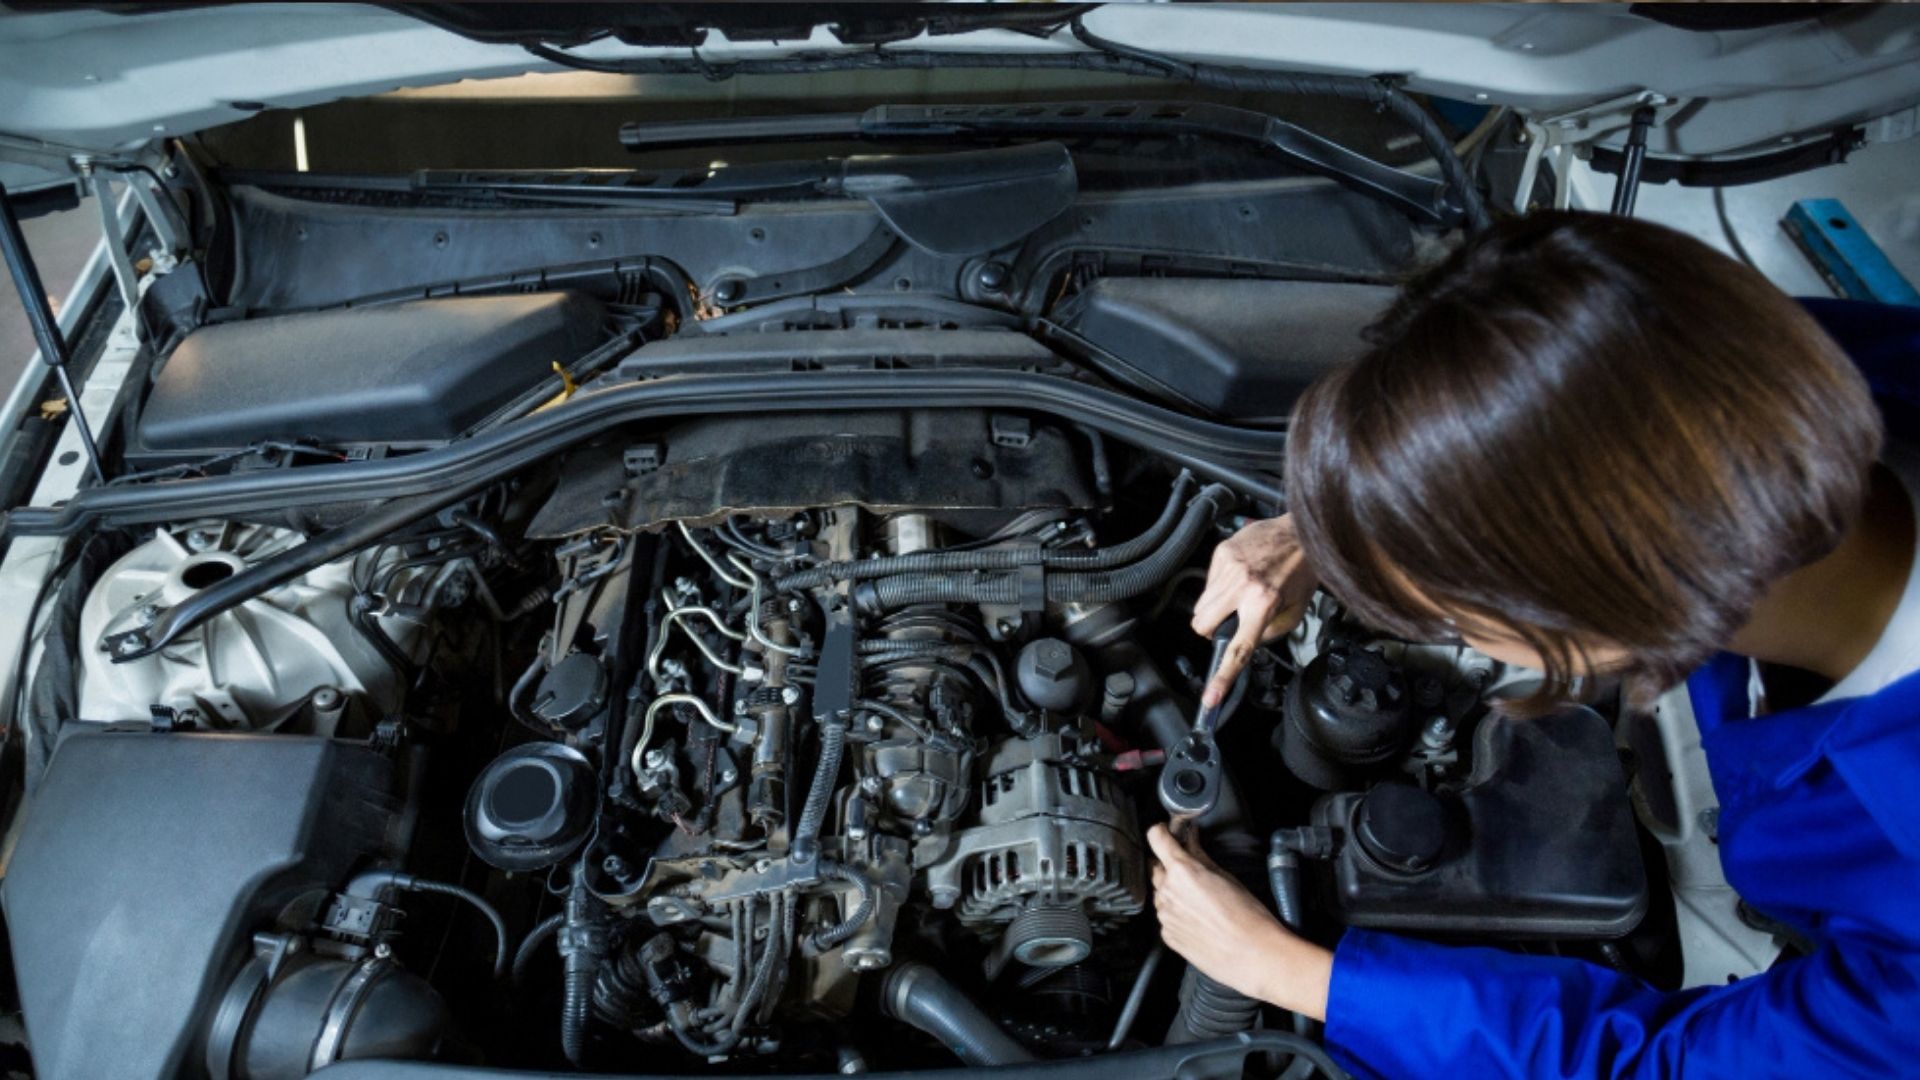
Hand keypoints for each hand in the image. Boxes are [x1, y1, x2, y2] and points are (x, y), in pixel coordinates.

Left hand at [1147, 824, 1331, 1020]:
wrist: (1252, 955)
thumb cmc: (1246, 916)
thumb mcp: (1225, 876)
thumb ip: (1200, 855)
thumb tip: (1190, 839)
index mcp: (1181, 871)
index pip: (1155, 838)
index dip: (1162, 831)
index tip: (1167, 832)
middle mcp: (1166, 892)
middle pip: (1157, 867)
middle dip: (1170, 865)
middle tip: (1192, 870)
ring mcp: (1164, 916)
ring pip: (1160, 893)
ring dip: (1173, 890)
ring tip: (1201, 901)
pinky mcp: (1167, 936)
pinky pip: (1166, 916)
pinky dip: (1176, 913)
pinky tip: (1198, 919)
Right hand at [1191, 514, 1317, 706]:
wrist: (1300, 532)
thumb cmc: (1302, 570)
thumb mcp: (1296, 609)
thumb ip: (1271, 631)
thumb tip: (1248, 642)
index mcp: (1263, 603)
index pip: (1238, 649)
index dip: (1223, 677)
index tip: (1210, 697)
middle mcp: (1242, 585)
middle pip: (1202, 625)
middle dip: (1209, 631)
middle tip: (1228, 624)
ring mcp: (1228, 567)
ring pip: (1201, 606)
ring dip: (1213, 611)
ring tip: (1236, 599)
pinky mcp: (1222, 553)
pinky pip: (1208, 583)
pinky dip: (1218, 587)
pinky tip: (1238, 579)